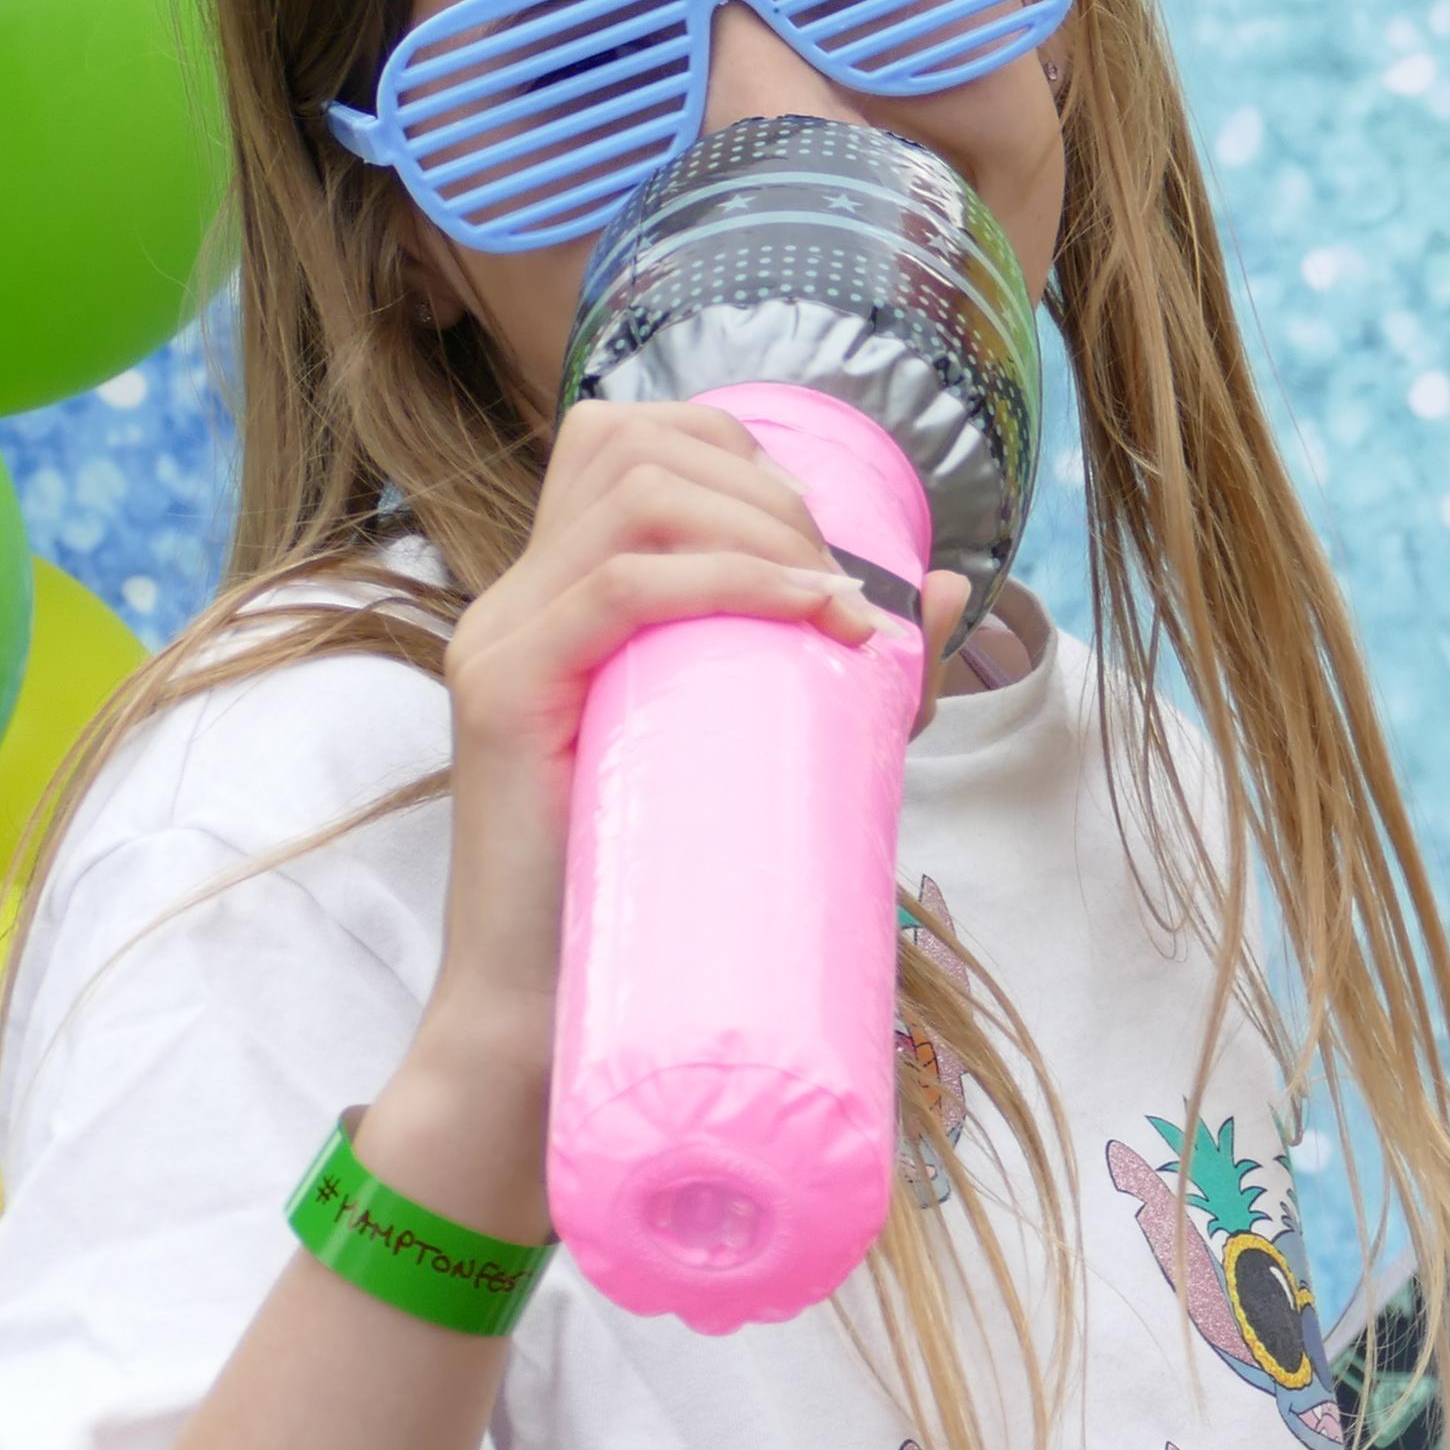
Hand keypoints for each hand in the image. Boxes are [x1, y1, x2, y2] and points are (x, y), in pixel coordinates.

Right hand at [409, 397, 888, 1095]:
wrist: (559, 1011)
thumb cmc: (670, 887)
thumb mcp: (777, 746)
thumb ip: (851, 671)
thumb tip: (948, 589)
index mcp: (562, 592)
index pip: (630, 439)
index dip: (741, 456)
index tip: (825, 549)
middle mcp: (517, 596)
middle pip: (631, 440)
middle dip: (765, 489)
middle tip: (839, 589)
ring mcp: (500, 636)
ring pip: (631, 494)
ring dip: (758, 527)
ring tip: (828, 606)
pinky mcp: (502, 693)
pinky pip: (618, 586)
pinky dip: (731, 582)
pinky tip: (809, 615)